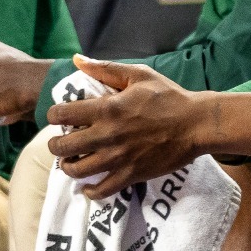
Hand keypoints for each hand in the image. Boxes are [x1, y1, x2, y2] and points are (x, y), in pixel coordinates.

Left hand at [45, 59, 203, 198]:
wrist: (197, 124)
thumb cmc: (169, 97)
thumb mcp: (138, 75)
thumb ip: (105, 69)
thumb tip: (76, 59)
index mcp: (107, 109)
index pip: (62, 114)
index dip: (53, 116)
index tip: (58, 118)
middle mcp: (107, 135)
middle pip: (63, 146)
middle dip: (56, 145)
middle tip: (60, 143)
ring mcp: (118, 158)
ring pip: (77, 170)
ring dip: (68, 167)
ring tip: (71, 162)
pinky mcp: (131, 175)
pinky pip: (102, 190)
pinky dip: (90, 191)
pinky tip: (89, 186)